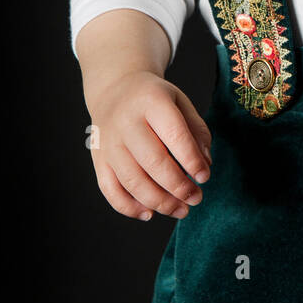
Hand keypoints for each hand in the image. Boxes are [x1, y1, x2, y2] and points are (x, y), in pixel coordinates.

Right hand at [88, 71, 213, 220]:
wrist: (115, 88)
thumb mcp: (180, 101)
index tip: (205, 177)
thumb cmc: (154, 100)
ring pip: (132, 180)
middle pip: (152, 161)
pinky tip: (149, 213)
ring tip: (181, 210)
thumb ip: (197, 130)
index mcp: (151, 101)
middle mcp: (126, 121)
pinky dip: (128, 207)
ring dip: (158, 202)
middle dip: (178, 186)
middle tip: (196, 198)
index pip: (174, 135)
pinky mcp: (98, 158)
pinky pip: (109, 189)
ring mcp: (108, 141)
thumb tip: (204, 164)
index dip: (191, 160)